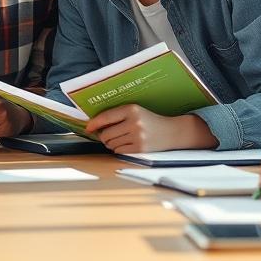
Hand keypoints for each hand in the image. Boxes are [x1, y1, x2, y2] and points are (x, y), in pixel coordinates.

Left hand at [85, 105, 214, 152]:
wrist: (172, 132)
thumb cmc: (150, 121)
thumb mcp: (136, 112)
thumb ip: (117, 116)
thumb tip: (94, 126)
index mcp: (131, 109)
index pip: (106, 117)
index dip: (94, 123)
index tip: (88, 127)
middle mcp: (134, 122)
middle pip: (106, 134)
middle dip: (104, 136)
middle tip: (109, 135)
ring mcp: (137, 136)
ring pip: (111, 144)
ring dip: (111, 143)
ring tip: (121, 138)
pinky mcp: (140, 149)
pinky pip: (118, 151)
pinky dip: (119, 149)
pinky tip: (127, 144)